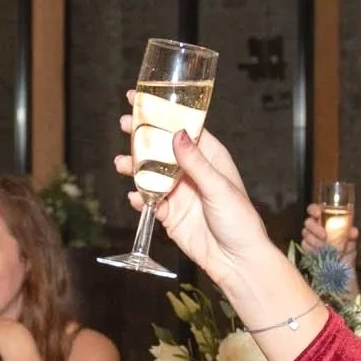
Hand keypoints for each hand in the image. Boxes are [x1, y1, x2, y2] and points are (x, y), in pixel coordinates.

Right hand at [112, 101, 279, 286]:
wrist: (237, 262)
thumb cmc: (239, 221)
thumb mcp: (219, 187)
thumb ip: (195, 162)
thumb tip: (177, 134)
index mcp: (209, 158)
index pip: (184, 127)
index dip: (164, 112)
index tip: (144, 98)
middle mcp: (192, 172)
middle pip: (162, 147)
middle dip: (142, 135)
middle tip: (124, 123)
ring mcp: (179, 193)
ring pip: (150, 173)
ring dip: (134, 167)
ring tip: (121, 163)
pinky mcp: (169, 215)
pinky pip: (148, 202)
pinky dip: (139, 198)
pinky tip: (134, 197)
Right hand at [299, 203, 356, 260]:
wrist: (341, 267)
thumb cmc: (346, 251)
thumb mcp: (351, 242)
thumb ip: (351, 235)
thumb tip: (353, 231)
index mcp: (325, 220)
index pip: (314, 209)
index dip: (314, 209)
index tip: (318, 213)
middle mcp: (316, 227)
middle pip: (308, 222)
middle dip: (315, 228)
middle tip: (324, 235)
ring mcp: (309, 237)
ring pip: (305, 234)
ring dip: (314, 240)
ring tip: (324, 247)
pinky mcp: (306, 248)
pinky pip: (304, 245)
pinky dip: (311, 248)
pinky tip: (318, 252)